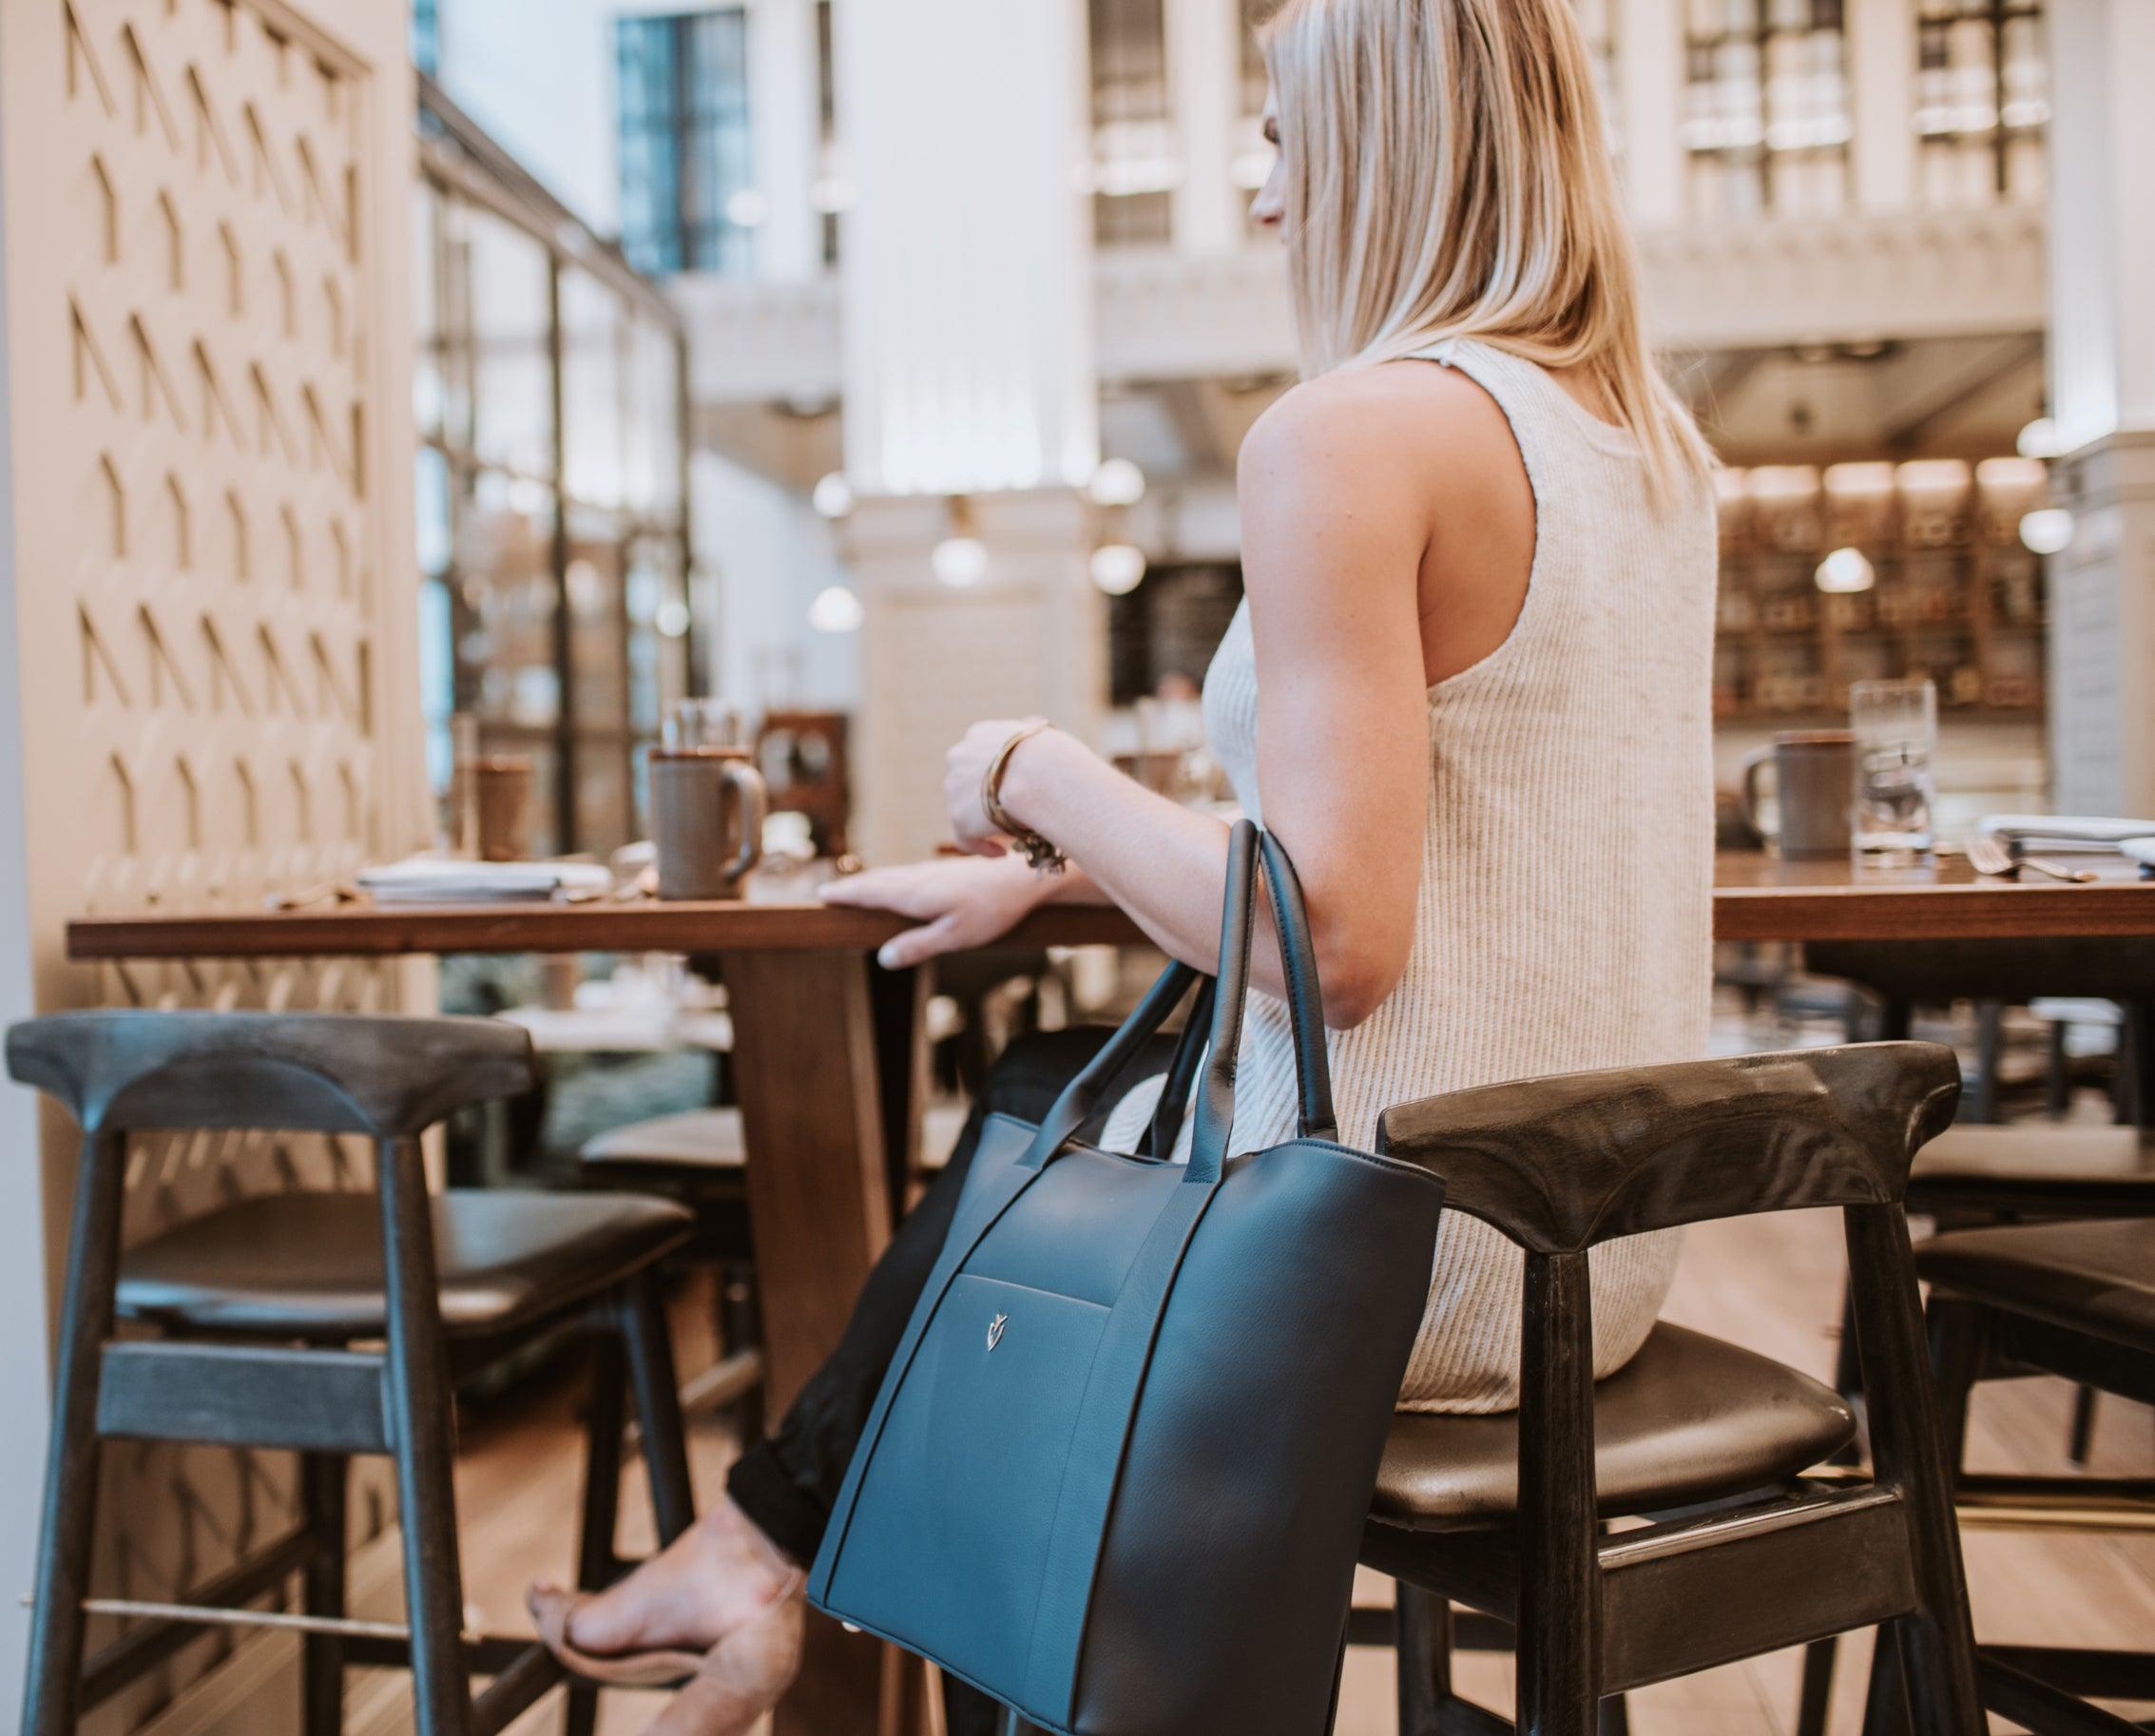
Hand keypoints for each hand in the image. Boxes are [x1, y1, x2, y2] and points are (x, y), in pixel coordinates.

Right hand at [820, 853, 1053, 968]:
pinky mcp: (946, 873)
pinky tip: (898, 885)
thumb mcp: (955, 936)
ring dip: (871, 882)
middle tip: (829, 893)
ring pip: (892, 876)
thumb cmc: (991, 909)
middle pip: (877, 882)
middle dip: (852, 888)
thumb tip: (883, 958)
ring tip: (855, 890)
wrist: (1023, 877)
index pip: (870, 892)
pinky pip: (907, 874)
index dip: (846, 894)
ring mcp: (932, 873)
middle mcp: (917, 878)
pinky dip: (891, 879)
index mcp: (914, 894)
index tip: (823, 896)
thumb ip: (919, 946)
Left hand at [944, 717, 1052, 855]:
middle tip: (1009, 814)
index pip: (979, 757)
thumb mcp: (1042, 735)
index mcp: (979, 735)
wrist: (1039, 773)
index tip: (1010, 788)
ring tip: (1010, 837)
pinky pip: (966, 839)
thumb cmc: (1053, 755)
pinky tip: (1002, 853)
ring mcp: (954, 788)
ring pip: (965, 811)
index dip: (994, 775)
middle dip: (985, 799)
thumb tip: (1035, 726)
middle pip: (967, 783)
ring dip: (984, 823)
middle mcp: (959, 756)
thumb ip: (1031, 735)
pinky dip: (983, 847)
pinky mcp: (958, 819)